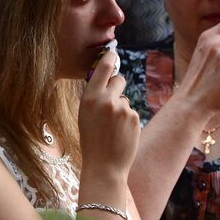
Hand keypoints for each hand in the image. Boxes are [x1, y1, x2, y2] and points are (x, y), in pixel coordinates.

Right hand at [78, 48, 139, 181]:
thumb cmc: (90, 140)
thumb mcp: (85, 115)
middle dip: (118, 87)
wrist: (104, 166)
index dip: (109, 59)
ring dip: (121, 109)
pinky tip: (121, 134)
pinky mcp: (135, 117)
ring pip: (125, 100)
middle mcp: (107, 99)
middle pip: (120, 79)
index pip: (103, 68)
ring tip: (113, 129)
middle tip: (112, 102)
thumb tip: (106, 82)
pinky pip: (132, 112)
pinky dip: (128, 121)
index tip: (113, 53)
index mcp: (89, 97)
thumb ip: (94, 97)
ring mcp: (123, 108)